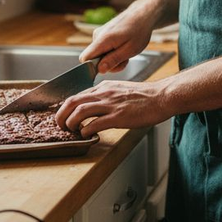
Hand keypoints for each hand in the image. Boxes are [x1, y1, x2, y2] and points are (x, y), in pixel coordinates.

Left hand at [55, 79, 170, 136]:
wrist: (161, 97)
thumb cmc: (145, 96)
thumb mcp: (121, 89)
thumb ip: (107, 95)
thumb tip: (95, 105)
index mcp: (104, 87)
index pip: (77, 95)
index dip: (66, 107)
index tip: (64, 116)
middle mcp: (104, 93)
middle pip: (72, 101)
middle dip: (61, 115)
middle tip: (60, 125)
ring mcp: (111, 104)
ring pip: (79, 111)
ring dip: (70, 123)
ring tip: (71, 131)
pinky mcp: (118, 116)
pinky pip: (95, 123)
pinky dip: (86, 130)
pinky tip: (87, 134)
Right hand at [79, 0, 158, 73]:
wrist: (143, 15)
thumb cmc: (139, 31)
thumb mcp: (130, 50)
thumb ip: (113, 60)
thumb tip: (99, 70)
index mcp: (103, 39)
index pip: (84, 58)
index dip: (92, 68)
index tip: (107, 69)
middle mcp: (97, 36)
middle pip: (93, 59)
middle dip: (107, 64)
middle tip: (124, 60)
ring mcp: (99, 34)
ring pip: (99, 55)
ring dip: (112, 58)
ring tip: (126, 52)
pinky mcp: (102, 34)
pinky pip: (102, 49)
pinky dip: (112, 52)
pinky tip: (123, 47)